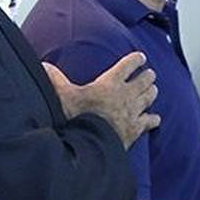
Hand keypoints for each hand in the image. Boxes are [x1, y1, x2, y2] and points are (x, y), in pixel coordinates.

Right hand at [43, 52, 159, 147]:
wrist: (90, 142)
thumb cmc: (77, 116)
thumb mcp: (63, 95)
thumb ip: (55, 79)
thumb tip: (44, 65)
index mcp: (110, 83)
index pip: (127, 66)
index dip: (135, 60)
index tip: (141, 57)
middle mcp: (125, 95)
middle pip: (143, 81)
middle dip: (148, 76)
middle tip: (150, 73)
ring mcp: (132, 112)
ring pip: (148, 98)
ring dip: (152, 92)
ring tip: (154, 89)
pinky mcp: (135, 129)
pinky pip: (149, 121)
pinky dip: (153, 119)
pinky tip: (156, 119)